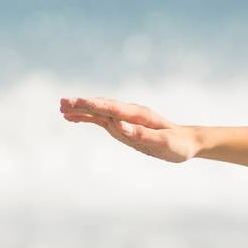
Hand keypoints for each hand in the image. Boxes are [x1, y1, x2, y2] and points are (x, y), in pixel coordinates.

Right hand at [59, 96, 198, 163]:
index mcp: (139, 115)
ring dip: (81, 110)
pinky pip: (101, 120)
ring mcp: (124, 119)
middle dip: (83, 105)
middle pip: (102, 107)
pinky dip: (87, 118)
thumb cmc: (177, 144)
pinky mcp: (123, 126)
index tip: (77, 103)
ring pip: (99, 112)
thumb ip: (141, 134)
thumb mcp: (163, 143)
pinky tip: (73, 118)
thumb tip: (119, 125)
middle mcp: (129, 114)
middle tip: (62, 103)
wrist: (186, 142)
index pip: (112, 108)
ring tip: (61, 109)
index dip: (94, 106)